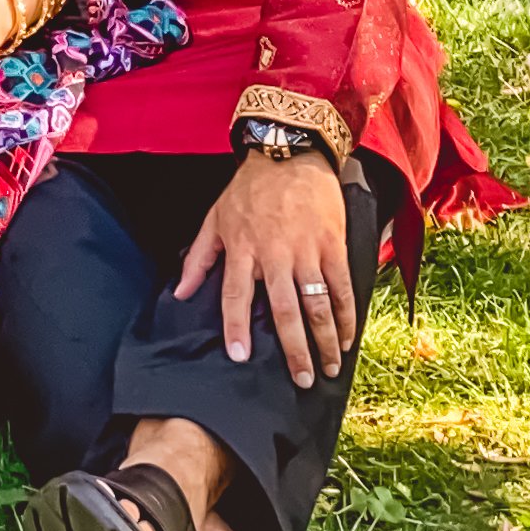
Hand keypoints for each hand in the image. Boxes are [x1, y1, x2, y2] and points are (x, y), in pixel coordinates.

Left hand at [177, 149, 353, 389]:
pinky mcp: (332, 243)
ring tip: (328, 368)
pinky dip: (347, 314)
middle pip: (284, 311)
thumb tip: (181, 294)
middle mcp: (274, 253)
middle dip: (295, 351)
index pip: (236, 296)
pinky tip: (348, 336)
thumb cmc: (249, 189)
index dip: (236, 328)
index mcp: (243, 249)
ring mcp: (306, 249)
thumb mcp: (215, 217)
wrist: (289, 150)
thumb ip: (198, 258)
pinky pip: (340, 286)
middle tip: (302, 380)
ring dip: (325, 340)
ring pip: (317, 304)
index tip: (239, 357)